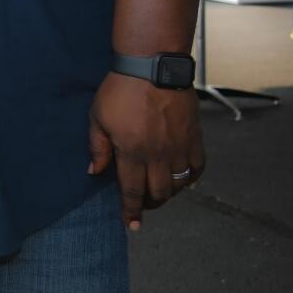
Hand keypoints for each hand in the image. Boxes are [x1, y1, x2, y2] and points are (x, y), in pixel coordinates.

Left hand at [88, 72, 203, 230]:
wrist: (154, 67)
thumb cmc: (120, 90)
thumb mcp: (97, 118)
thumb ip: (98, 148)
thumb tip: (95, 172)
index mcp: (132, 152)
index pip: (132, 191)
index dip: (131, 211)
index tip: (131, 225)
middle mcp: (158, 155)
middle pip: (158, 193)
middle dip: (149, 203)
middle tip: (142, 202)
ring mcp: (180, 147)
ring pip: (179, 184)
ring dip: (169, 192)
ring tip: (159, 190)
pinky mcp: (195, 137)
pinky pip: (197, 167)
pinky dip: (191, 178)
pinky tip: (182, 178)